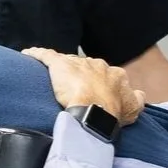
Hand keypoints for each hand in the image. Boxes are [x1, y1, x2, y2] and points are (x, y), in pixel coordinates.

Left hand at [23, 47, 143, 126]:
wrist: (95, 111)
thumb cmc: (111, 113)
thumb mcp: (132, 109)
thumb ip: (137, 100)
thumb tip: (139, 94)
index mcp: (114, 74)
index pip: (104, 74)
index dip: (96, 83)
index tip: (89, 92)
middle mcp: (97, 65)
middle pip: (84, 67)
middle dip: (77, 75)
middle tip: (69, 88)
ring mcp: (77, 64)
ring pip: (66, 63)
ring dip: (58, 69)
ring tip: (49, 77)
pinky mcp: (58, 65)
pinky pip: (44, 56)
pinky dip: (36, 55)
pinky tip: (28, 55)